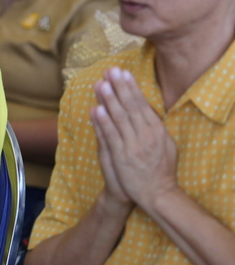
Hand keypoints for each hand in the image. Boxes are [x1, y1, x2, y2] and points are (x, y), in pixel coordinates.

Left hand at [92, 67, 177, 210]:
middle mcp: (146, 136)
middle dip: (119, 87)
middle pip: (130, 107)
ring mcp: (133, 146)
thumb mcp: (166, 145)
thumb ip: (155, 126)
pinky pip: (110, 136)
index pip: (142, 104)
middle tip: (110, 70)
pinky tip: (96, 109)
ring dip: (109, 100)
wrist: (157, 194)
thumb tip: (146, 108)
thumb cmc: (161, 168)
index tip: (123, 72)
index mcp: (157, 131)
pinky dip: (103, 122)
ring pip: (119, 118)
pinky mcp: (121, 157)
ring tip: (101, 84)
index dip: (131, 87)